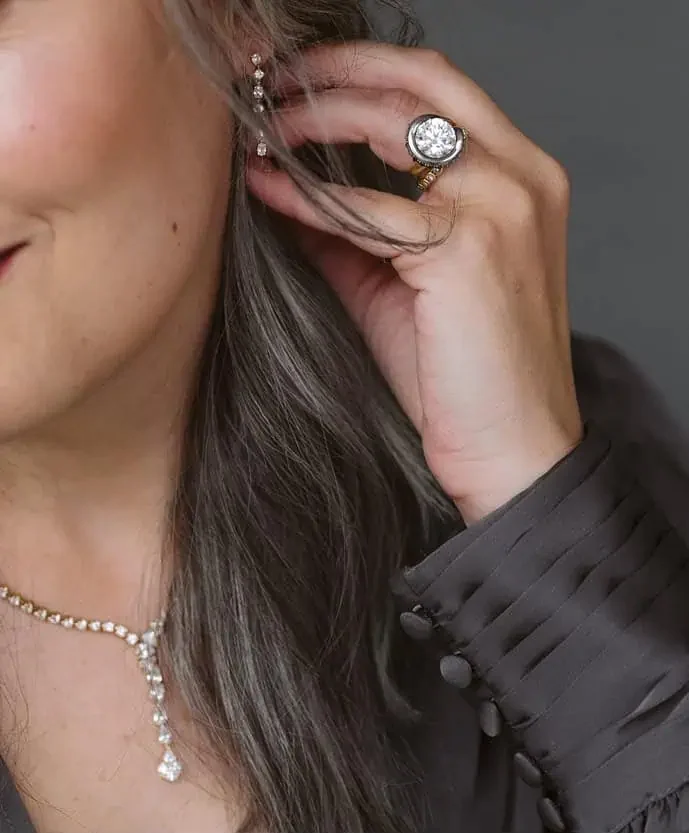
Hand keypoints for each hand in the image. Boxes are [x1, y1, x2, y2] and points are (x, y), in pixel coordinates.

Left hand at [246, 42, 583, 522]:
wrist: (511, 448)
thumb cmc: (464, 375)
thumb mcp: (406, 284)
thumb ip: (358, 227)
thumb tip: (289, 187)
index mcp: (521, 177)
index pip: (440, 89)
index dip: (364, 69)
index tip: (302, 79)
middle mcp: (523, 177)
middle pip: (421, 82)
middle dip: (336, 70)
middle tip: (271, 82)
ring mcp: (502, 207)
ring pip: (392, 126)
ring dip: (317, 119)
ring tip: (262, 129)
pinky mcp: (468, 251)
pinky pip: (368, 209)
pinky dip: (308, 196)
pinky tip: (266, 189)